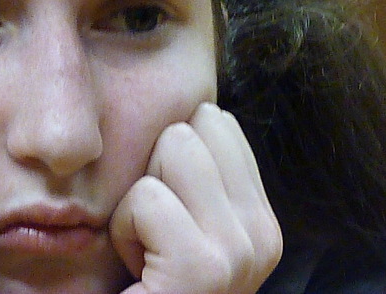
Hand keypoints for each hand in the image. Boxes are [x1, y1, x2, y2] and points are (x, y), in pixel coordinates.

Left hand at [110, 103, 280, 293]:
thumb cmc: (149, 286)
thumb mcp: (187, 230)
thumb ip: (199, 180)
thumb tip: (194, 109)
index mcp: (262, 221)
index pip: (219, 123)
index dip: (169, 161)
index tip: (165, 220)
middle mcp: (262, 235)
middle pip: (190, 129)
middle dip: (153, 175)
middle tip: (152, 238)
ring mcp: (238, 251)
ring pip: (174, 148)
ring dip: (136, 203)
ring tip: (145, 253)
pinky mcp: (200, 267)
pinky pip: (146, 196)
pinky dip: (123, 231)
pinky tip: (137, 272)